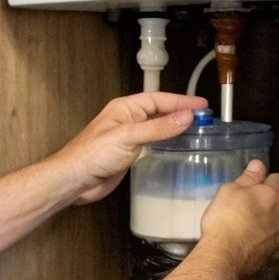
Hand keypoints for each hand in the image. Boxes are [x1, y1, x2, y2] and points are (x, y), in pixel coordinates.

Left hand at [54, 92, 204, 205]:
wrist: (75, 180)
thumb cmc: (90, 154)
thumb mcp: (128, 136)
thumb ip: (158, 128)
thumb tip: (184, 117)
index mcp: (126, 108)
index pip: (160, 99)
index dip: (181, 101)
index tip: (201, 106)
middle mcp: (128, 120)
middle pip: (160, 112)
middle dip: (182, 113)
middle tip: (203, 118)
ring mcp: (130, 137)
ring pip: (158, 128)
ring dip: (176, 127)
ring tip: (196, 129)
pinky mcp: (130, 154)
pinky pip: (153, 143)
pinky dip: (167, 143)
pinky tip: (177, 146)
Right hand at [198, 160, 278, 278]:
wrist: (223, 257)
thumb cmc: (224, 223)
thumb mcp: (229, 191)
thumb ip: (248, 177)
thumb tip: (258, 166)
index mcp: (274, 195)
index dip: (266, 181)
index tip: (254, 186)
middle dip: (266, 202)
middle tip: (245, 206)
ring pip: (277, 221)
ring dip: (266, 221)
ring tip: (244, 225)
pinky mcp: (277, 253)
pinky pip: (273, 239)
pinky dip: (264, 238)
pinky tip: (247, 239)